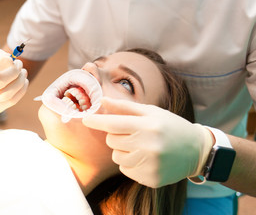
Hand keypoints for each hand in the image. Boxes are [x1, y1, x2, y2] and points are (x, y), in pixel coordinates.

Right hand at [0, 45, 28, 113]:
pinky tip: (23, 81)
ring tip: (23, 71)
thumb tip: (10, 61)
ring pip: (5, 95)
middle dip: (13, 72)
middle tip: (19, 63)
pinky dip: (21, 90)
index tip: (11, 59)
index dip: (0, 63)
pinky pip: (11, 102)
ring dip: (19, 82)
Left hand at [82, 97, 212, 187]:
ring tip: (142, 147)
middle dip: (117, 136)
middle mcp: (148, 146)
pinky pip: (125, 170)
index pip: (113, 124)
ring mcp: (149, 165)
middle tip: (133, 134)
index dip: (96, 122)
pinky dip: (131, 164)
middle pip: (112, 141)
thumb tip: (102, 101)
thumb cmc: (170, 126)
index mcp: (148, 126)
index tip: (85, 120)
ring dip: (123, 151)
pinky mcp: (150, 179)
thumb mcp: (151, 112)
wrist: (196, 150)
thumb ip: (125, 107)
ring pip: (117, 157)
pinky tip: (146, 158)